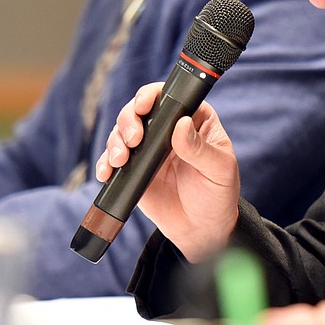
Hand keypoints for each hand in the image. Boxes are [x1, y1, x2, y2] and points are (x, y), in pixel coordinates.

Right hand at [96, 82, 240, 261]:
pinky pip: (113, 160)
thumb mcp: (219, 170)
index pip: (170, 96)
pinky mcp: (134, 170)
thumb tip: (181, 124)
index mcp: (194, 120)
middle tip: (133, 140)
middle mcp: (168, 130)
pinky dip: (105, 163)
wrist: (202, 229)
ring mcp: (149, 149)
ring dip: (115, 141)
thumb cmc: (218, 195)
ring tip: (121, 160)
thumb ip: (200, 149)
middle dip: (128, 120)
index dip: (152, 95)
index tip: (144, 106)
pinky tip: (107, 172)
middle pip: (138, 110)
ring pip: (121, 132)